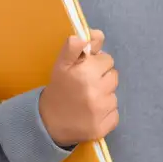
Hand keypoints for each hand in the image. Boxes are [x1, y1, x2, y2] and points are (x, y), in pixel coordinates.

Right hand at [39, 29, 118, 147]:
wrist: (47, 123)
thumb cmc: (58, 89)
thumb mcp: (61, 64)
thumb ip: (77, 46)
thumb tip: (97, 34)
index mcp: (85, 72)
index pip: (107, 60)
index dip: (96, 64)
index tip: (86, 70)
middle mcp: (95, 91)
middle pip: (114, 77)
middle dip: (102, 79)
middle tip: (86, 85)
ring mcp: (100, 111)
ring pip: (114, 96)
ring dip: (104, 96)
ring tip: (88, 100)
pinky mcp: (103, 127)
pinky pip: (114, 114)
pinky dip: (106, 114)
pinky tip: (92, 114)